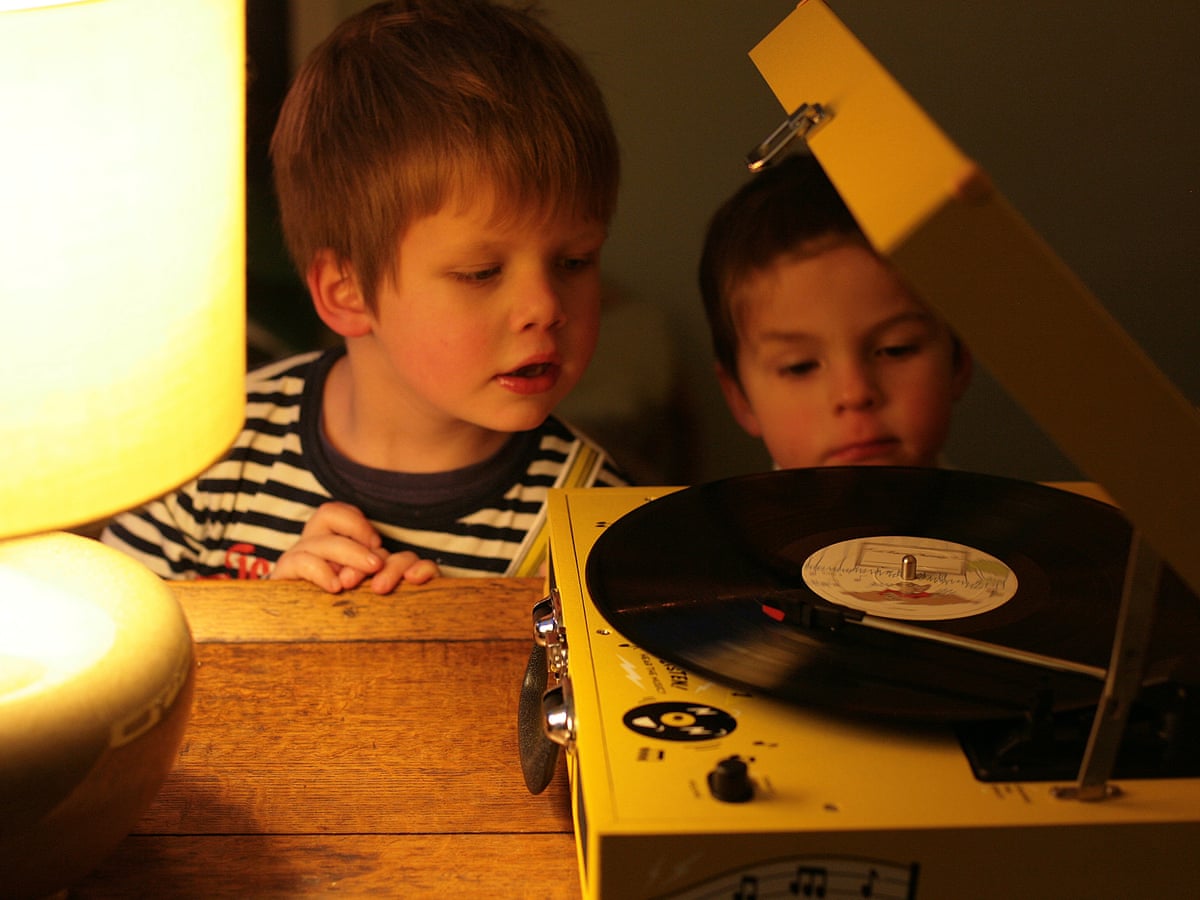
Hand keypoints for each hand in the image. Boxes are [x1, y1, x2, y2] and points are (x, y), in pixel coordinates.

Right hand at [271, 501, 440, 592]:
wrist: (311, 642)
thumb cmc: (352, 609)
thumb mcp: (377, 586)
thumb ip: (400, 574)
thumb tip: (422, 573)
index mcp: (334, 537)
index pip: (344, 513)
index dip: (362, 525)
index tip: (379, 548)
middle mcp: (314, 541)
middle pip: (328, 514)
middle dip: (357, 536)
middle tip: (376, 564)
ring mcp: (297, 557)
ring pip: (318, 541)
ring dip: (345, 555)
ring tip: (358, 579)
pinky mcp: (283, 577)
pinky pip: (298, 562)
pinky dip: (319, 572)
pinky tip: (335, 587)